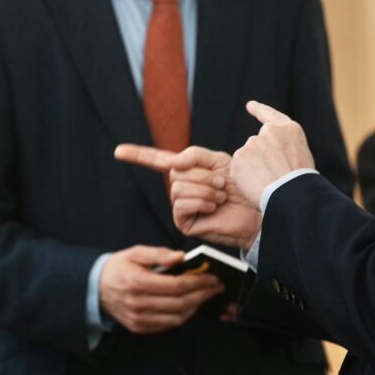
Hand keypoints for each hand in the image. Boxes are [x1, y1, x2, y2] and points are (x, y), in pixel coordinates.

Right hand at [99, 245, 223, 333]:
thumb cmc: (118, 267)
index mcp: (137, 282)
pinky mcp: (139, 328)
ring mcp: (138, 319)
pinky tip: (190, 305)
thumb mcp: (135, 252)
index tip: (212, 277)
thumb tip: (181, 257)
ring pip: (177, 318)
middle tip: (216, 287)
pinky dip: (183, 316)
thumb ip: (159, 254)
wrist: (94, 288)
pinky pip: (167, 325)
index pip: (176, 286)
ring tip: (205, 295)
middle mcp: (138, 304)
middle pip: (180, 304)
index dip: (198, 282)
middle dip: (202, 295)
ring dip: (195, 307)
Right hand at [115, 145, 261, 248]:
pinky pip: (181, 204)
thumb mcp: (219, 161)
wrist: (257, 211)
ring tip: (221, 196)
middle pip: (175, 172)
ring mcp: (181, 206)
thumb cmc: (242, 186)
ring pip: (177, 187)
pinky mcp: (185, 223)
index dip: (138, 155)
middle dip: (202, 174)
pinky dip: (200, 202)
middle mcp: (180, 189)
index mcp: (187, 172)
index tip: (118, 151)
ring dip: (205, 189)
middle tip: (222, 183)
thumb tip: (172, 163)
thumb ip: (194, 155)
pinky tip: (213, 207)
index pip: (158, 160)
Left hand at [230, 101, 315, 208]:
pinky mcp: (240, 156)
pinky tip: (257, 187)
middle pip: (258, 146)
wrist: (292, 193)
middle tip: (274, 179)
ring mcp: (253, 142)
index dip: (259, 110)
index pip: (271, 115)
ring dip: (254, 171)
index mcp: (289, 130)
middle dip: (260, 161)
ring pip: (247, 160)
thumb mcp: (300, 158)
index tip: (250, 105)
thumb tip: (268, 158)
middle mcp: (270, 132)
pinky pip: (239, 171)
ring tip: (270, 184)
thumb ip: (283, 150)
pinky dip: (244, 180)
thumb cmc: (300, 183)